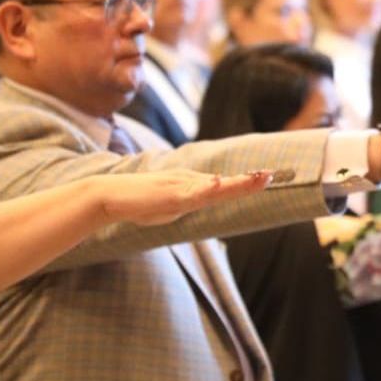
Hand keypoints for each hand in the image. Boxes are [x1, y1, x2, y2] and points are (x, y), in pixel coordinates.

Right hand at [96, 169, 271, 225]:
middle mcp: (188, 183)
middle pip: (224, 184)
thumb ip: (189, 200)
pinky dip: (205, 188)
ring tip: (257, 178)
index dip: (244, 183)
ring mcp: (178, 188)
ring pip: (213, 187)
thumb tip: (207, 196)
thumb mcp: (170, 205)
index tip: (265, 178)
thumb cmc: (138, 202)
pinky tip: (218, 184)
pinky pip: (189, 193)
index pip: (223, 186)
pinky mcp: (167, 195)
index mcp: (190, 188)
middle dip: (248, 182)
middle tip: (271, 175)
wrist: (109, 196)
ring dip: (236, 183)